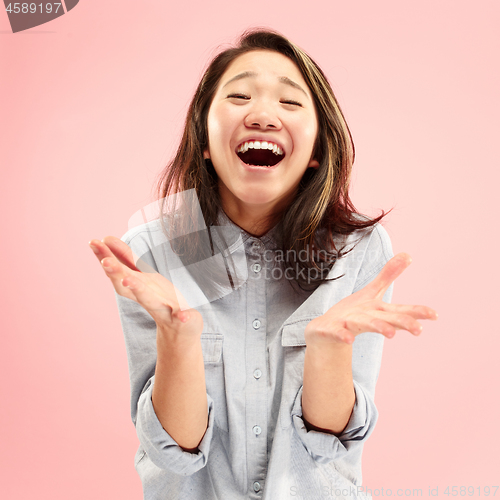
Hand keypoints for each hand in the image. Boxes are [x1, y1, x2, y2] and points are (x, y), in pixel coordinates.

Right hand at [89, 236, 202, 336]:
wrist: (179, 330)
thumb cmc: (159, 299)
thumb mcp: (143, 276)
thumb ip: (126, 259)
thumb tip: (106, 238)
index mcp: (138, 285)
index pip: (120, 270)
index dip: (106, 257)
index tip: (94, 242)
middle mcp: (146, 297)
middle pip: (127, 286)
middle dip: (116, 273)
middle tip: (105, 261)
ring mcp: (164, 309)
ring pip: (149, 300)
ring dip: (138, 290)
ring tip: (127, 280)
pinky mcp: (181, 318)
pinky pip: (181, 317)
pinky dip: (182, 316)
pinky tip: (184, 315)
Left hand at [304, 253, 437, 345]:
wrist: (326, 331)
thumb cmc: (354, 312)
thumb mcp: (372, 291)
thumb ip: (389, 275)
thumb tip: (408, 254)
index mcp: (378, 311)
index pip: (401, 311)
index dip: (417, 312)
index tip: (434, 315)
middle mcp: (367, 319)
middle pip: (388, 320)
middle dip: (403, 323)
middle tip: (419, 330)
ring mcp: (350, 325)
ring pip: (366, 325)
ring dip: (378, 328)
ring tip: (390, 334)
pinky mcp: (332, 330)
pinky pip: (337, 332)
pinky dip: (343, 335)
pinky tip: (349, 339)